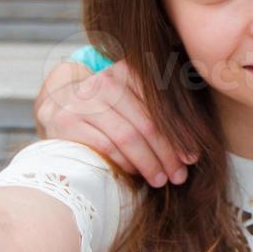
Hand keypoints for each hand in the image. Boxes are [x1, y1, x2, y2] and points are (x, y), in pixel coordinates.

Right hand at [32, 59, 194, 186]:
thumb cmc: (109, 113)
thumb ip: (160, 115)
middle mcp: (105, 81)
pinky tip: (136, 173)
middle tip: (179, 175)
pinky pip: (106, 147)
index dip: (181, 134)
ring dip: (149, 163)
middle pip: (147, 124)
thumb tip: (192, 152)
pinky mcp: (68, 121)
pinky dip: (125, 164)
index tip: (193, 157)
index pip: (161, 107)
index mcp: (128, 72)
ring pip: (128, 137)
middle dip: (167, 154)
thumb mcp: (133, 102)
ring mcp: (84, 100)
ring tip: (162, 179)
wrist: (60, 110)